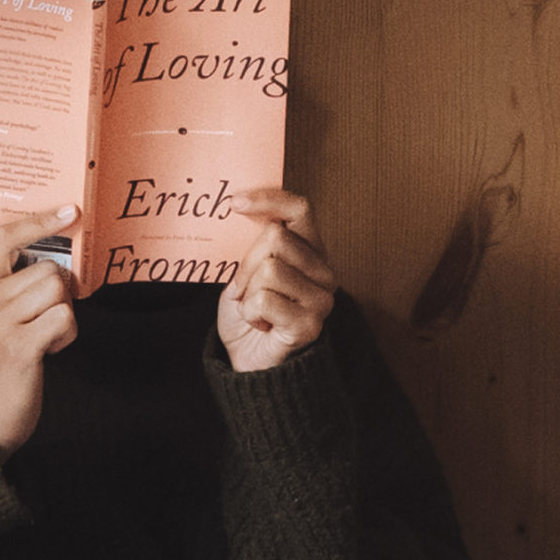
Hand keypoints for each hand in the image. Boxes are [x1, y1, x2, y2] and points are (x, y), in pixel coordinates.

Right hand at [0, 207, 79, 459]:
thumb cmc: (1, 365)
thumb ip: (17, 289)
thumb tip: (59, 261)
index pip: (5, 238)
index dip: (38, 220)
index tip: (68, 212)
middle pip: (48, 269)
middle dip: (61, 294)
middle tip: (46, 320)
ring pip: (58, 291)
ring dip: (64, 315)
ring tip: (44, 336)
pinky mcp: (19, 346)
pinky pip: (64, 318)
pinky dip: (66, 335)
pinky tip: (49, 350)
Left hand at [216, 189, 337, 372]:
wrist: (251, 359)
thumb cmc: (251, 312)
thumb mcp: (248, 269)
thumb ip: (255, 243)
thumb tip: (238, 207)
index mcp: (311, 251)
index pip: (300, 210)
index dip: (268, 199)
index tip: (234, 203)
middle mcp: (324, 271)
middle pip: (275, 238)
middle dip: (246, 263)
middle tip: (243, 287)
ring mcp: (321, 299)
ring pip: (269, 270)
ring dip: (248, 292)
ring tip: (254, 307)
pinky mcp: (310, 324)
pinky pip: (265, 301)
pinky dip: (251, 314)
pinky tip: (260, 324)